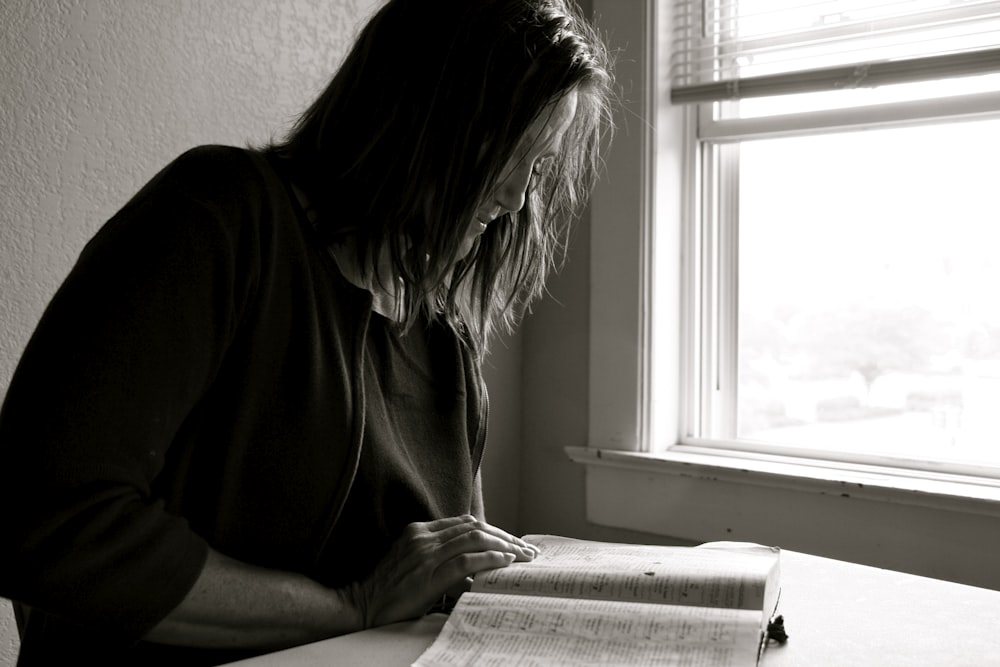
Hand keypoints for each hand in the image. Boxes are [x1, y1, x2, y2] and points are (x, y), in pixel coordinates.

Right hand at [348, 515, 537, 627]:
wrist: (358, 606)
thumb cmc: (386, 590)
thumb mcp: (411, 563)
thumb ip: (436, 556)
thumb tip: (471, 564)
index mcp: (419, 531)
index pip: (466, 522)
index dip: (493, 530)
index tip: (512, 542)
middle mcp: (424, 537)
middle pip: (475, 527)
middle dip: (505, 536)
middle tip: (527, 550)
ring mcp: (425, 555)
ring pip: (475, 539)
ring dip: (505, 546)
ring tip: (523, 556)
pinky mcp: (427, 575)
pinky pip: (466, 561)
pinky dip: (489, 559)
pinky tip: (505, 563)